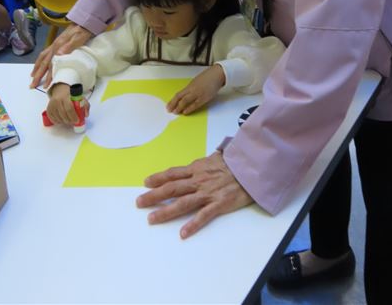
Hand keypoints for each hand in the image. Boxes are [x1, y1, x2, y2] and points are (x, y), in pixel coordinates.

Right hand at [30, 24, 92, 88]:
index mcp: (58, 47)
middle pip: (43, 63)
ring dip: (37, 68)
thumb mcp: (78, 39)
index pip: (51, 65)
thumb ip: (68, 46)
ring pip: (42, 58)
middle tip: (32, 85)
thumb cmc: (82, 31)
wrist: (83, 21)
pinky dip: (41, 60)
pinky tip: (41, 63)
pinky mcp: (57, 43)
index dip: (47, 76)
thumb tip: (57, 55)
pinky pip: (45, 53)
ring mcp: (55, 44)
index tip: (45, 86)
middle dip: (37, 75)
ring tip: (33, 76)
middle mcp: (54, 46)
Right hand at [46, 83, 89, 125]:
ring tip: (68, 121)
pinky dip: (58, 122)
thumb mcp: (80, 97)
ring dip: (64, 122)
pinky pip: (52, 118)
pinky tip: (62, 121)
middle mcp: (57, 100)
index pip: (69, 108)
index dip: (73, 116)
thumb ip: (85, 105)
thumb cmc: (71, 95)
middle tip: (73, 122)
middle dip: (69, 120)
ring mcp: (52, 104)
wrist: (60, 90)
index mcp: (66, 96)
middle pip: (63, 114)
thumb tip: (86, 115)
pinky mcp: (48, 109)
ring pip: (58, 117)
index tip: (77, 121)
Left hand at [136, 152, 252, 238]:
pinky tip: (183, 233)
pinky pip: (204, 216)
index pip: (173, 173)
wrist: (252, 167)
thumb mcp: (216, 158)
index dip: (158, 178)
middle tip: (139, 202)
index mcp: (197, 168)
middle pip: (172, 188)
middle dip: (154, 195)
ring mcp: (208, 193)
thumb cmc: (235, 163)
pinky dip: (193, 224)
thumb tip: (196, 165)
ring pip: (183, 203)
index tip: (145, 182)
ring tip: (152, 219)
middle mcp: (198, 180)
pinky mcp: (219, 204)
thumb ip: (204, 164)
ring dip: (166, 211)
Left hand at [167, 64, 224, 114]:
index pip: (178, 94)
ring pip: (186, 101)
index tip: (168, 106)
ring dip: (180, 108)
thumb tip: (185, 96)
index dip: (172, 101)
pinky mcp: (205, 97)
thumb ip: (191, 89)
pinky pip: (195, 104)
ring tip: (176, 112)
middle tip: (169, 110)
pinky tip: (185, 112)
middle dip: (174, 105)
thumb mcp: (196, 82)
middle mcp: (192, 90)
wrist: (217, 75)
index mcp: (190, 85)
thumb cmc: (207, 77)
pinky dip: (190, 108)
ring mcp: (198, 94)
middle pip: (180, 98)